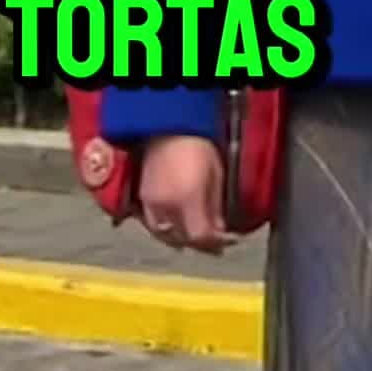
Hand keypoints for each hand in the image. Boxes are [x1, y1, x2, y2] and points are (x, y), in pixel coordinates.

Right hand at [139, 135, 236, 256]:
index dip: (217, 243)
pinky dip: (168, 233)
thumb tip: (219, 230)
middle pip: (184, 240)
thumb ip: (216, 207)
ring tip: (197, 237)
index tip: (229, 240)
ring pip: (167, 237)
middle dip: (202, 244)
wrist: (166, 126)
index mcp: (187, 198)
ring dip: (184, 240)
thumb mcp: (216, 174)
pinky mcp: (142, 199)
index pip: (200, 236)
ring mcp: (151, 204)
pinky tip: (178, 228)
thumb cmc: (195, 144)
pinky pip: (154, 226)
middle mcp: (166, 206)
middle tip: (216, 243)